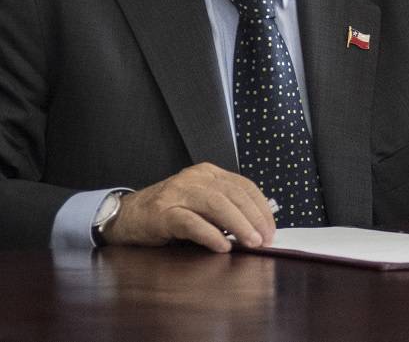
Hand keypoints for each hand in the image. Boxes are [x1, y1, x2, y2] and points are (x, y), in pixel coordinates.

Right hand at [103, 162, 276, 252]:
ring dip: (239, 225)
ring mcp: (178, 193)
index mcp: (208, 173)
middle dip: (254, 218)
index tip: (271, 228)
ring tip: (252, 243)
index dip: (261, 207)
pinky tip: (223, 246)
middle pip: (233, 194)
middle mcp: (195, 178)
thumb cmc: (168, 212)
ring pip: (217, 205)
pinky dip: (210, 235)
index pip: (244, 185)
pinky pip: (191, 222)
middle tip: (266, 239)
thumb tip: (257, 227)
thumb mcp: (200, 203)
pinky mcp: (162, 213)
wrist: (126, 216)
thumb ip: (225, 208)